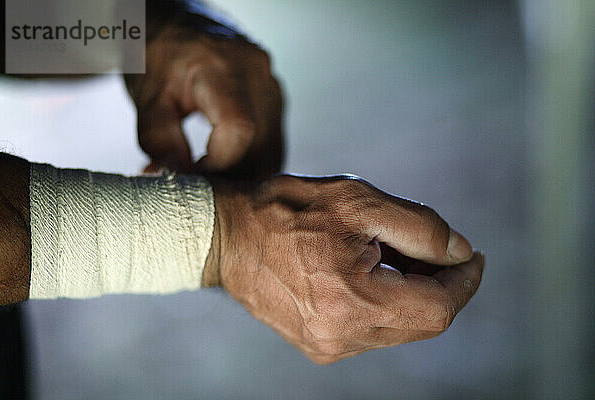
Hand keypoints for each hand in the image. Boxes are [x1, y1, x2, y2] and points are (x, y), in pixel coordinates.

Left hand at [125, 24, 282, 178]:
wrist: (178, 25)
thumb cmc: (159, 57)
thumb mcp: (148, 99)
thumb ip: (161, 141)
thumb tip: (178, 178)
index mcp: (222, 68)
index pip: (238, 131)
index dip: (219, 164)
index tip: (194, 176)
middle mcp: (257, 75)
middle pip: (259, 147)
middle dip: (229, 176)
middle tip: (200, 186)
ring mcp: (272, 86)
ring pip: (271, 151)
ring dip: (243, 174)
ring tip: (211, 177)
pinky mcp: (276, 99)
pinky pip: (273, 143)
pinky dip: (252, 162)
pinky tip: (227, 165)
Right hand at [204, 175, 483, 363]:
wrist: (227, 236)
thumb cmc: (288, 210)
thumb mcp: (358, 201)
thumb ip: (420, 229)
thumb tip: (461, 252)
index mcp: (352, 301)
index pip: (438, 308)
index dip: (464, 282)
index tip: (472, 256)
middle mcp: (340, 337)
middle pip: (421, 322)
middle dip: (438, 283)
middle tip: (431, 246)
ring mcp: (327, 346)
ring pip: (398, 327)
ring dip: (411, 292)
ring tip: (392, 252)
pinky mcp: (317, 345)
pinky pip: (371, 331)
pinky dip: (385, 303)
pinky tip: (371, 271)